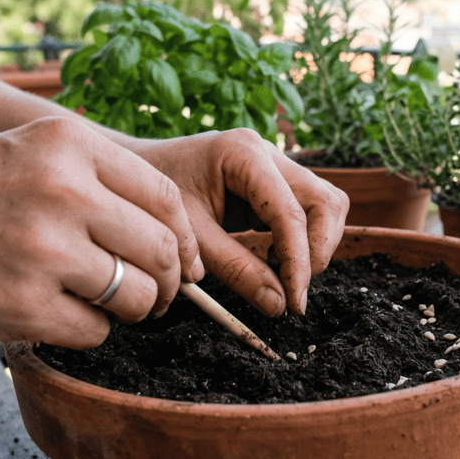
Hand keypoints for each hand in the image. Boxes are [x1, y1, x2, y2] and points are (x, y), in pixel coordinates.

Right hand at [0, 117, 202, 347]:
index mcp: (69, 143)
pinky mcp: (24, 306)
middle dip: (165, 283)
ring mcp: (45, 249)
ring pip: (137, 296)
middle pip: (161, 251)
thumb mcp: (27, 153)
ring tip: (95, 302)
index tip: (182, 263)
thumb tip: (177, 235)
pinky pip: (95, 332)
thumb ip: (97, 179)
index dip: (183, 240)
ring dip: (127, 310)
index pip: (165, 198)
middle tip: (149, 295)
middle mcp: (64, 190)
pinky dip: (83, 332)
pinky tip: (49, 313)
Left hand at [131, 128, 348, 316]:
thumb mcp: (191, 239)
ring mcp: (274, 165)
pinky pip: (308, 212)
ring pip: (326, 206)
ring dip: (314, 246)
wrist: (133, 175)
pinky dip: (301, 242)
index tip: (295, 303)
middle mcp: (267, 153)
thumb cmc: (153, 201)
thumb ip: (235, 270)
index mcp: (244, 154)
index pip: (291, 214)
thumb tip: (278, 305)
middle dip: (317, 251)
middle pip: (326, 202)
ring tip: (283, 275)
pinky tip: (273, 261)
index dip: (299, 263)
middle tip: (294, 291)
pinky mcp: (273, 183)